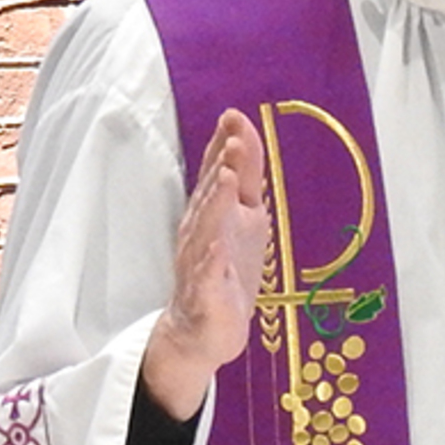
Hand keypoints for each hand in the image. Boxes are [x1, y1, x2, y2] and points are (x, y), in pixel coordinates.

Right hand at [141, 109, 270, 419]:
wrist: (206, 328)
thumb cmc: (226, 268)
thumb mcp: (244, 218)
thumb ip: (245, 180)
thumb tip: (244, 136)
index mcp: (212, 212)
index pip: (216, 172)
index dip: (224, 145)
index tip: (234, 115)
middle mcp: (201, 231)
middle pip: (210, 194)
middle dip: (221, 166)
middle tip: (233, 137)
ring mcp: (199, 261)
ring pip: (205, 228)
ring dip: (215, 202)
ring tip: (227, 178)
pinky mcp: (204, 293)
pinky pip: (205, 274)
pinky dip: (210, 259)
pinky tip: (216, 244)